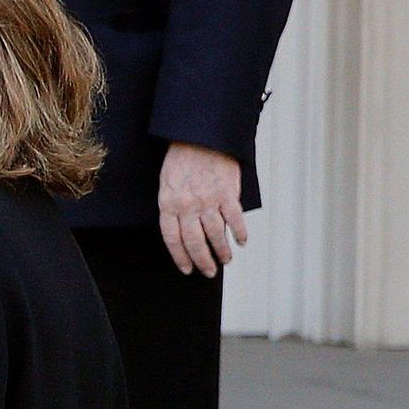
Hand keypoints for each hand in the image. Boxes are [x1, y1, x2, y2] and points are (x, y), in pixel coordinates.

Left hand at [158, 142, 246, 276]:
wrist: (200, 136)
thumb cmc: (182, 158)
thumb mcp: (167, 182)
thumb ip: (173, 206)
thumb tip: (182, 229)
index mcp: (168, 203)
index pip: (172, 239)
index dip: (180, 257)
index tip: (187, 269)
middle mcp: (187, 205)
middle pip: (194, 242)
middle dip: (202, 261)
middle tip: (208, 271)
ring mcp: (208, 200)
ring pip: (215, 235)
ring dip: (222, 251)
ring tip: (226, 260)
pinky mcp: (227, 193)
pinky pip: (234, 219)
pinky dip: (239, 233)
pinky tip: (241, 241)